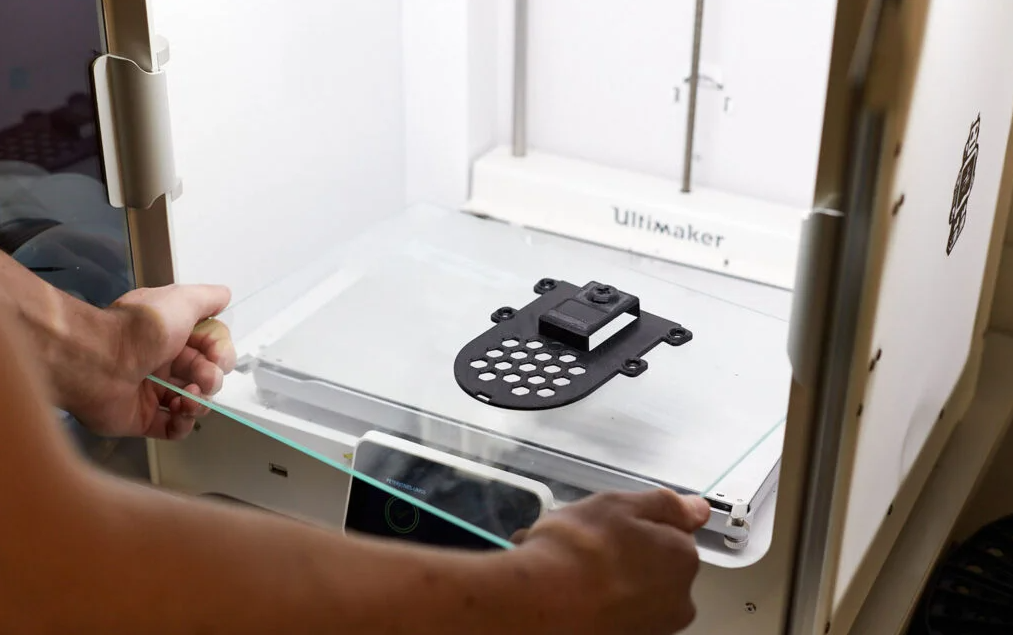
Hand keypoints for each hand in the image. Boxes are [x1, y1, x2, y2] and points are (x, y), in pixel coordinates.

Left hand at [75, 284, 236, 439]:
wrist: (98, 359)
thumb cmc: (142, 328)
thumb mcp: (181, 299)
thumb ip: (207, 298)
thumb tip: (225, 296)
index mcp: (172, 335)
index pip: (212, 347)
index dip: (222, 353)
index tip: (217, 357)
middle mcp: (164, 362)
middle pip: (206, 376)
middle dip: (212, 379)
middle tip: (203, 380)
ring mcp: (152, 391)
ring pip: (194, 402)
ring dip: (199, 403)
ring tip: (186, 399)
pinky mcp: (142, 418)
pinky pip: (173, 428)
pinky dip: (183, 424)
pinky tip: (178, 413)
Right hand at [512, 489, 709, 634]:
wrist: (541, 602)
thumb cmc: (580, 548)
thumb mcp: (621, 504)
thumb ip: (666, 505)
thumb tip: (698, 509)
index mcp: (682, 559)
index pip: (670, 534)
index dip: (637, 524)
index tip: (609, 523)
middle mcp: (677, 600)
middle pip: (650, 565)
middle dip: (622, 553)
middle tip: (582, 541)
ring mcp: (650, 626)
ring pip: (628, 589)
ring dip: (601, 575)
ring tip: (563, 564)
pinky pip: (610, 610)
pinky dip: (591, 598)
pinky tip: (563, 586)